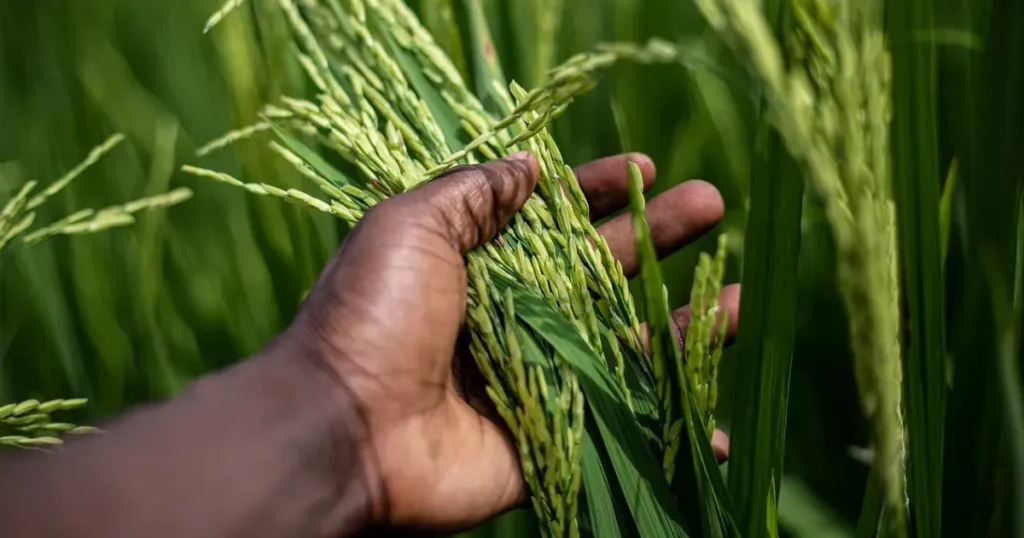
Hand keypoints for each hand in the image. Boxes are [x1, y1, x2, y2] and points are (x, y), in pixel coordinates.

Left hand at [285, 151, 740, 532]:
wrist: (345, 429)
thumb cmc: (373, 317)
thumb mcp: (410, 226)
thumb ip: (472, 194)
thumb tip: (528, 164)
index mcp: (478, 265)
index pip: (552, 219)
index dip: (599, 191)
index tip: (647, 168)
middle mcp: (511, 317)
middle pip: (601, 273)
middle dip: (657, 237)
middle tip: (711, 204)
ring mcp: (534, 378)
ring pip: (623, 347)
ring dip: (683, 326)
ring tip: (742, 300)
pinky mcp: (547, 436)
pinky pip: (620, 427)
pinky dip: (668, 430)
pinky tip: (717, 425)